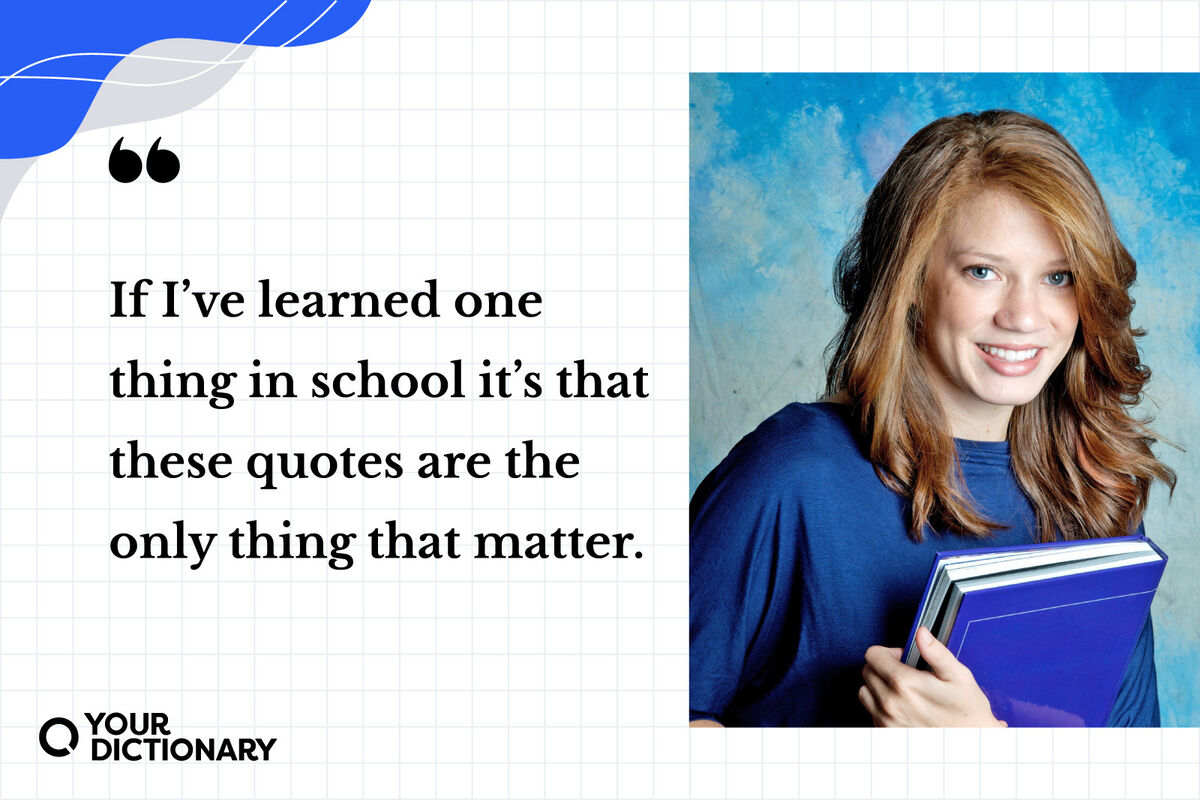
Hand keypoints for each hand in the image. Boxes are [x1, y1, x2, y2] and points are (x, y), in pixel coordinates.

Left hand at [858, 626, 1006, 726]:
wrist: (971, 745)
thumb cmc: (967, 712)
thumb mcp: (958, 676)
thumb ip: (936, 652)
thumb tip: (921, 633)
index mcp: (904, 684)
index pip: (873, 655)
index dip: (888, 652)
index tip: (902, 658)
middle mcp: (890, 704)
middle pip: (867, 671)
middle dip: (883, 667)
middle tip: (905, 674)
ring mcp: (886, 721)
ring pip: (865, 692)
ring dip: (878, 687)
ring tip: (901, 691)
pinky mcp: (886, 734)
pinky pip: (871, 713)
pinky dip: (880, 706)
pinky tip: (902, 707)